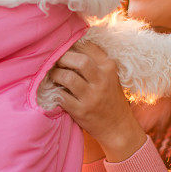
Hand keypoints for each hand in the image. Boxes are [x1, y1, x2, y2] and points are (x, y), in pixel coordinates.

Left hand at [50, 41, 146, 162]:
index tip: (65, 46)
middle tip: (55, 60)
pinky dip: (53, 91)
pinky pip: (61, 96)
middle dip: (63, 57)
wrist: (118, 127)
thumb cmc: (111, 98)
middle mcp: (102, 80)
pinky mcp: (81, 111)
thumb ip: (95, 62)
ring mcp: (92, 97)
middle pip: (79, 60)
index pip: (89, 47)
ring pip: (68, 78)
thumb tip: (71, 45)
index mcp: (109, 68)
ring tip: (52, 74)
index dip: (73, 44)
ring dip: (55, 74)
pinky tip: (51, 89)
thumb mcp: (110, 76)